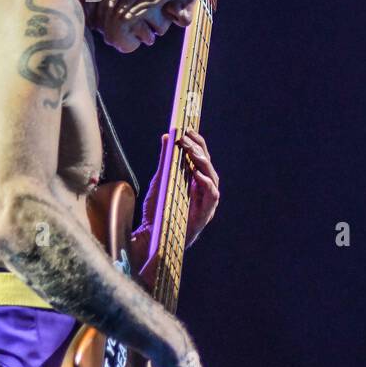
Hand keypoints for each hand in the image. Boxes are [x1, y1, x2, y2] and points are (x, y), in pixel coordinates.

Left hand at [139, 129, 220, 249]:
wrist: (152, 237)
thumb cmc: (159, 211)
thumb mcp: (161, 180)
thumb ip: (165, 160)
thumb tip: (167, 137)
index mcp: (196, 182)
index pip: (202, 159)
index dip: (198, 143)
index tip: (188, 129)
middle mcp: (204, 191)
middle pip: (208, 166)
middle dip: (199, 150)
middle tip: (186, 138)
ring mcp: (206, 203)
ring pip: (213, 179)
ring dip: (203, 163)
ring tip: (191, 152)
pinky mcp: (205, 215)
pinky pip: (211, 197)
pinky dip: (206, 184)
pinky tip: (196, 174)